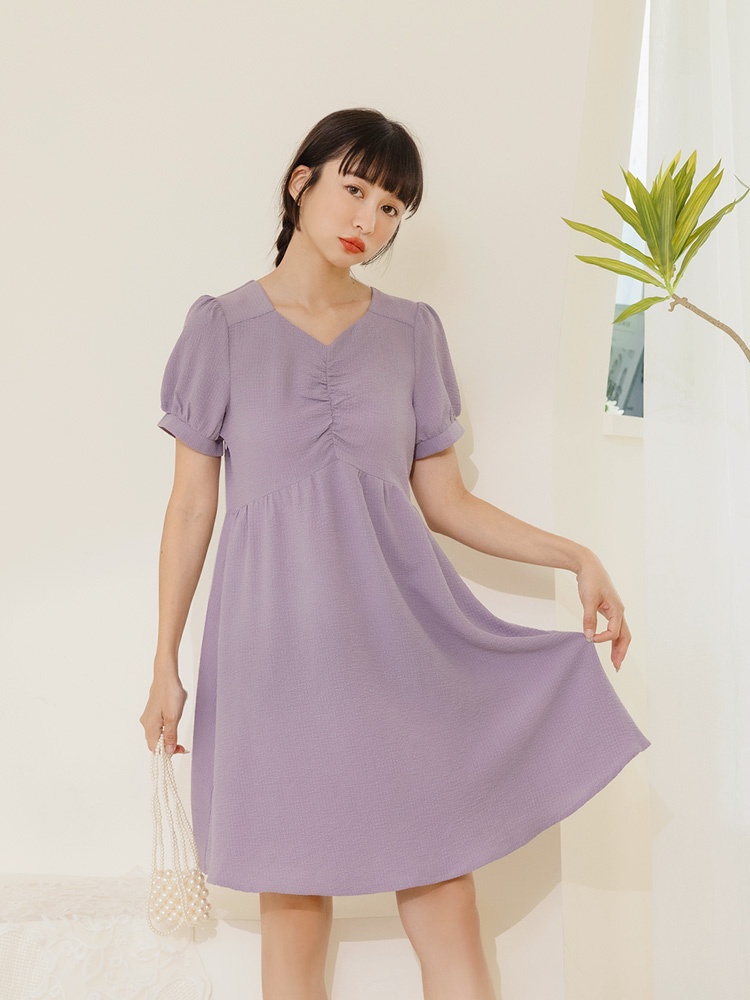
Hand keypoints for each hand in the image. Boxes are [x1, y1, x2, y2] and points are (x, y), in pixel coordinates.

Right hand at [140, 673, 188, 754]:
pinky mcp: (152, 711)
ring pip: (157, 734)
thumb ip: (170, 736)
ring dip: (168, 737)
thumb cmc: (170, 694)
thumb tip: (167, 752)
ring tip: (178, 729)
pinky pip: (158, 726)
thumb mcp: (173, 717)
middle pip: (155, 743)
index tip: (180, 749)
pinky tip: (173, 721)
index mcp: (150, 727)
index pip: (155, 749)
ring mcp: (148, 717)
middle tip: (182, 744)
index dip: (168, 753)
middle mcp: (146, 724)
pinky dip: (166, 729)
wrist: (166, 676)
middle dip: (168, 745)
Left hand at [575, 551, 629, 670]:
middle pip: (625, 636)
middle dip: (621, 652)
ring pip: (621, 633)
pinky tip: (606, 642)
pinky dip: (612, 637)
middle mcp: (619, 612)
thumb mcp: (588, 600)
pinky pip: (614, 627)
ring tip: (614, 661)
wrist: (589, 566)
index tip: (590, 640)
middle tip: (616, 667)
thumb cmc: (590, 580)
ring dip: (618, 647)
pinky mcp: (609, 609)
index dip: (603, 639)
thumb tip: (589, 636)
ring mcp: (615, 611)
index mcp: (617, 610)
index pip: (614, 632)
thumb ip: (589, 619)